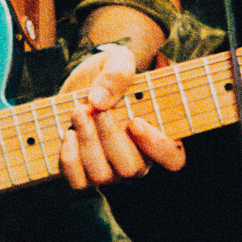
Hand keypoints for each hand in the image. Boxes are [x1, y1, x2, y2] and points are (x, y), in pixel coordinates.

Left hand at [58, 40, 183, 190]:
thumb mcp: (117, 59)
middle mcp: (137, 160)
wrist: (77, 84)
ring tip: (78, 111)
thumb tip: (99, 101)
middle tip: (97, 109)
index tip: (135, 122)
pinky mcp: (83, 174)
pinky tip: (68, 133)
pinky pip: (78, 182)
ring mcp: (110, 171)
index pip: (173, 158)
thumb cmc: (106, 74)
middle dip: (110, 137)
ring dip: (88, 141)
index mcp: (157, 136)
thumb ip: (118, 72)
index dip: (157, 146)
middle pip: (131, 168)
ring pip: (103, 176)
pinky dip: (70, 158)